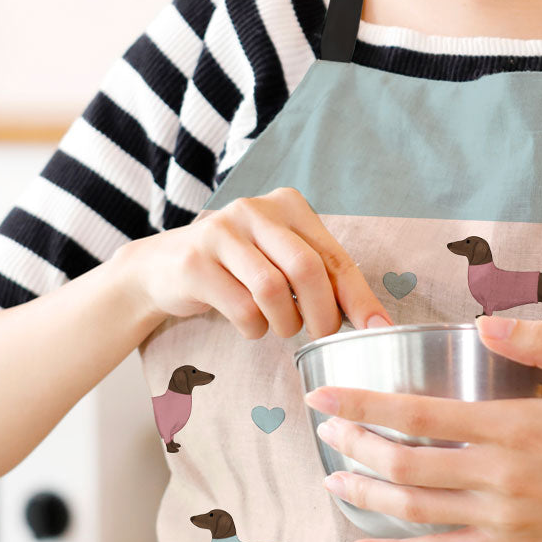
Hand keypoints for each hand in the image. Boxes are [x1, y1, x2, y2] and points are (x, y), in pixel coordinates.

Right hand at [112, 187, 393, 339]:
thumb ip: (322, 277)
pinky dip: (254, 329)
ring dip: (285, 324)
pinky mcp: (195, 262)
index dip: (359, 297)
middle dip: (323, 314)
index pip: (334, 256)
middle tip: (321, 336)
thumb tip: (374, 320)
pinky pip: (242, 308)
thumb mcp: (280, 259)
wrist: (162, 267)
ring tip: (281, 328)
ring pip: (273, 290)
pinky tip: (251, 326)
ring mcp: (221, 232)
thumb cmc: (237, 269)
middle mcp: (255, 210)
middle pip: (307, 269)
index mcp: (288, 205)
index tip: (378, 329)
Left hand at [305, 314, 541, 541]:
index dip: (364, 403)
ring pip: (413, 510)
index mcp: (516, 428)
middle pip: (404, 464)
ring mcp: (501, 519)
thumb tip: (483, 323)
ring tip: (332, 477)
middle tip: (323, 428)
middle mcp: (499, 477)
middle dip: (354, 445)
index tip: (324, 393)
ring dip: (365, 494)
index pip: (419, 414)